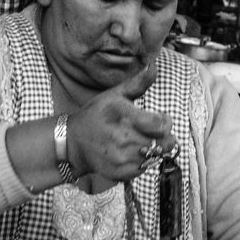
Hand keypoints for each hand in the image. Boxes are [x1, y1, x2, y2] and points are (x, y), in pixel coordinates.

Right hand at [68, 60, 174, 179]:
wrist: (73, 143)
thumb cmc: (96, 115)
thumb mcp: (114, 95)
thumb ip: (137, 83)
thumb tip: (153, 66)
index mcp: (122, 115)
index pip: (161, 125)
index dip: (166, 122)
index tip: (161, 119)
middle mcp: (122, 138)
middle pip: (163, 143)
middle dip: (164, 137)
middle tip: (154, 132)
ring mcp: (121, 158)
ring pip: (155, 156)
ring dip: (154, 149)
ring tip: (141, 142)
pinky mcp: (120, 173)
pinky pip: (144, 168)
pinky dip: (143, 161)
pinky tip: (132, 153)